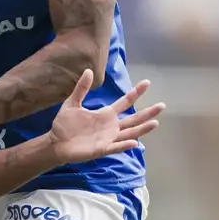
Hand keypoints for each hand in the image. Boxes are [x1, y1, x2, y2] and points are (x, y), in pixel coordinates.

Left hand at [49, 70, 164, 163]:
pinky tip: (135, 142)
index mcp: (105, 114)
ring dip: (142, 129)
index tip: (147, 83)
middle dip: (148, 112)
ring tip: (155, 122)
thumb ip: (81, 88)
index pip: (125, 102)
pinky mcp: (102, 149)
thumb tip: (89, 70)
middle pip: (134, 118)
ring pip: (130, 133)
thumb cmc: (65, 124)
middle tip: (162, 105)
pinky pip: (116, 146)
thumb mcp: (72, 103)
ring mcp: (108, 138)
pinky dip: (125, 144)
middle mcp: (111, 126)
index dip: (136, 93)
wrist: (56, 142)